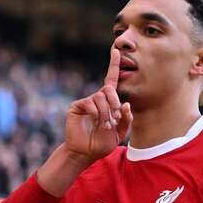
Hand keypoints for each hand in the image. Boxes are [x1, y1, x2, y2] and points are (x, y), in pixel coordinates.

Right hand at [64, 47, 133, 162]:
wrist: (85, 152)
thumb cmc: (102, 143)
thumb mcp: (120, 133)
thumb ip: (126, 119)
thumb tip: (126, 104)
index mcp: (108, 102)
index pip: (111, 80)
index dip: (113, 65)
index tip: (116, 50)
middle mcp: (97, 98)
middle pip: (109, 89)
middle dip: (114, 102)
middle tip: (114, 117)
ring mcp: (86, 102)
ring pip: (100, 97)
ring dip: (106, 112)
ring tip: (105, 125)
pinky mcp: (76, 106)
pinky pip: (90, 103)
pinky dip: (96, 112)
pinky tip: (95, 121)